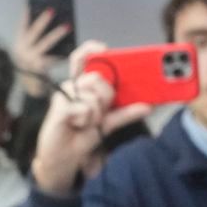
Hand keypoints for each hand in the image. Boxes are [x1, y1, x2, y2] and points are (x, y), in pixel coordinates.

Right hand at [12, 9, 71, 98]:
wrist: (29, 87)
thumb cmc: (30, 66)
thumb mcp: (27, 52)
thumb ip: (33, 41)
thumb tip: (48, 23)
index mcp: (18, 45)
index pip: (21, 26)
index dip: (25, 15)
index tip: (28, 3)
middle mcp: (21, 51)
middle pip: (33, 32)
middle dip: (43, 20)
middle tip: (52, 9)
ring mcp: (30, 59)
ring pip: (45, 43)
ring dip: (57, 34)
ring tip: (68, 25)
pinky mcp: (39, 68)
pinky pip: (53, 58)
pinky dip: (61, 53)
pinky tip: (69, 48)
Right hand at [31, 41, 152, 196]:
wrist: (63, 158)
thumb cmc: (80, 136)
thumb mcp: (108, 123)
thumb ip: (125, 113)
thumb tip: (147, 106)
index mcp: (84, 86)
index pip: (84, 59)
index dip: (91, 49)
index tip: (103, 48)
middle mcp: (74, 86)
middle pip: (97, 78)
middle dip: (105, 98)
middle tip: (97, 113)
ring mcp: (64, 95)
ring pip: (93, 96)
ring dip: (95, 116)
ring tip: (84, 123)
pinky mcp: (58, 107)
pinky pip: (85, 109)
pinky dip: (85, 122)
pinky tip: (75, 126)